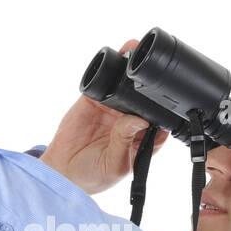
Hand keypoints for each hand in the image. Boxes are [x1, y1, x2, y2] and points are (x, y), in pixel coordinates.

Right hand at [41, 39, 169, 194]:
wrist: (62, 173)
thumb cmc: (94, 176)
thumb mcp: (115, 165)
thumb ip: (125, 142)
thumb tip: (139, 120)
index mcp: (142, 139)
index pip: (160, 119)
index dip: (165, 108)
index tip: (168, 96)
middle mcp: (130, 121)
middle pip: (145, 98)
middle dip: (149, 84)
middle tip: (151, 70)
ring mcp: (112, 109)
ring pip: (126, 86)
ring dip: (129, 71)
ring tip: (133, 54)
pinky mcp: (94, 101)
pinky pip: (103, 83)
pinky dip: (107, 71)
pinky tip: (112, 63)